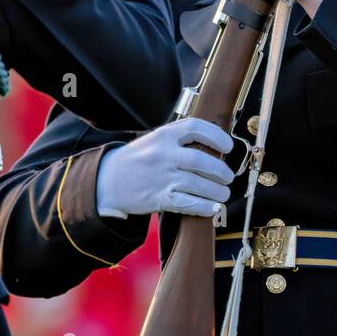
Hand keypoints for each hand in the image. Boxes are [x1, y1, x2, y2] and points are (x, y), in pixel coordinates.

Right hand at [95, 118, 234, 219]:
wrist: (108, 180)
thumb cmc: (138, 159)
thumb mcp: (155, 139)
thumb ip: (180, 139)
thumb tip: (216, 145)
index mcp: (164, 135)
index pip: (195, 128)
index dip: (217, 136)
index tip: (228, 146)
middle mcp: (163, 155)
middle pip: (201, 161)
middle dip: (221, 171)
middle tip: (227, 177)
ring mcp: (161, 177)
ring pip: (199, 185)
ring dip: (217, 191)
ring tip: (223, 194)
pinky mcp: (159, 198)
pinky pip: (188, 203)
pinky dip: (205, 207)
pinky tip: (213, 207)